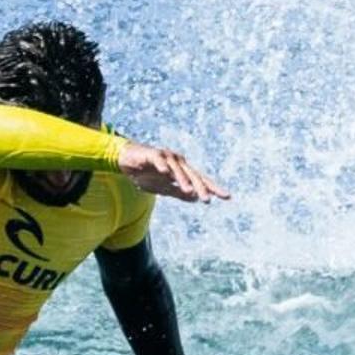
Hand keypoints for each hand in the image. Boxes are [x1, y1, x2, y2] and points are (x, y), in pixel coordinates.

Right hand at [115, 140, 229, 203]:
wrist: (127, 161)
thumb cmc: (147, 173)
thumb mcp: (164, 188)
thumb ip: (179, 192)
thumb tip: (196, 199)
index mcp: (183, 171)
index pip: (201, 180)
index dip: (213, 188)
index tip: (227, 197)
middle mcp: (178, 162)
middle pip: (192, 175)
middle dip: (200, 187)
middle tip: (207, 200)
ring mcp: (166, 157)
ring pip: (177, 169)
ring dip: (183, 180)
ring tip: (189, 190)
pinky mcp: (152, 154)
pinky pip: (158, 160)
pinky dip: (162, 165)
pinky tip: (165, 172)